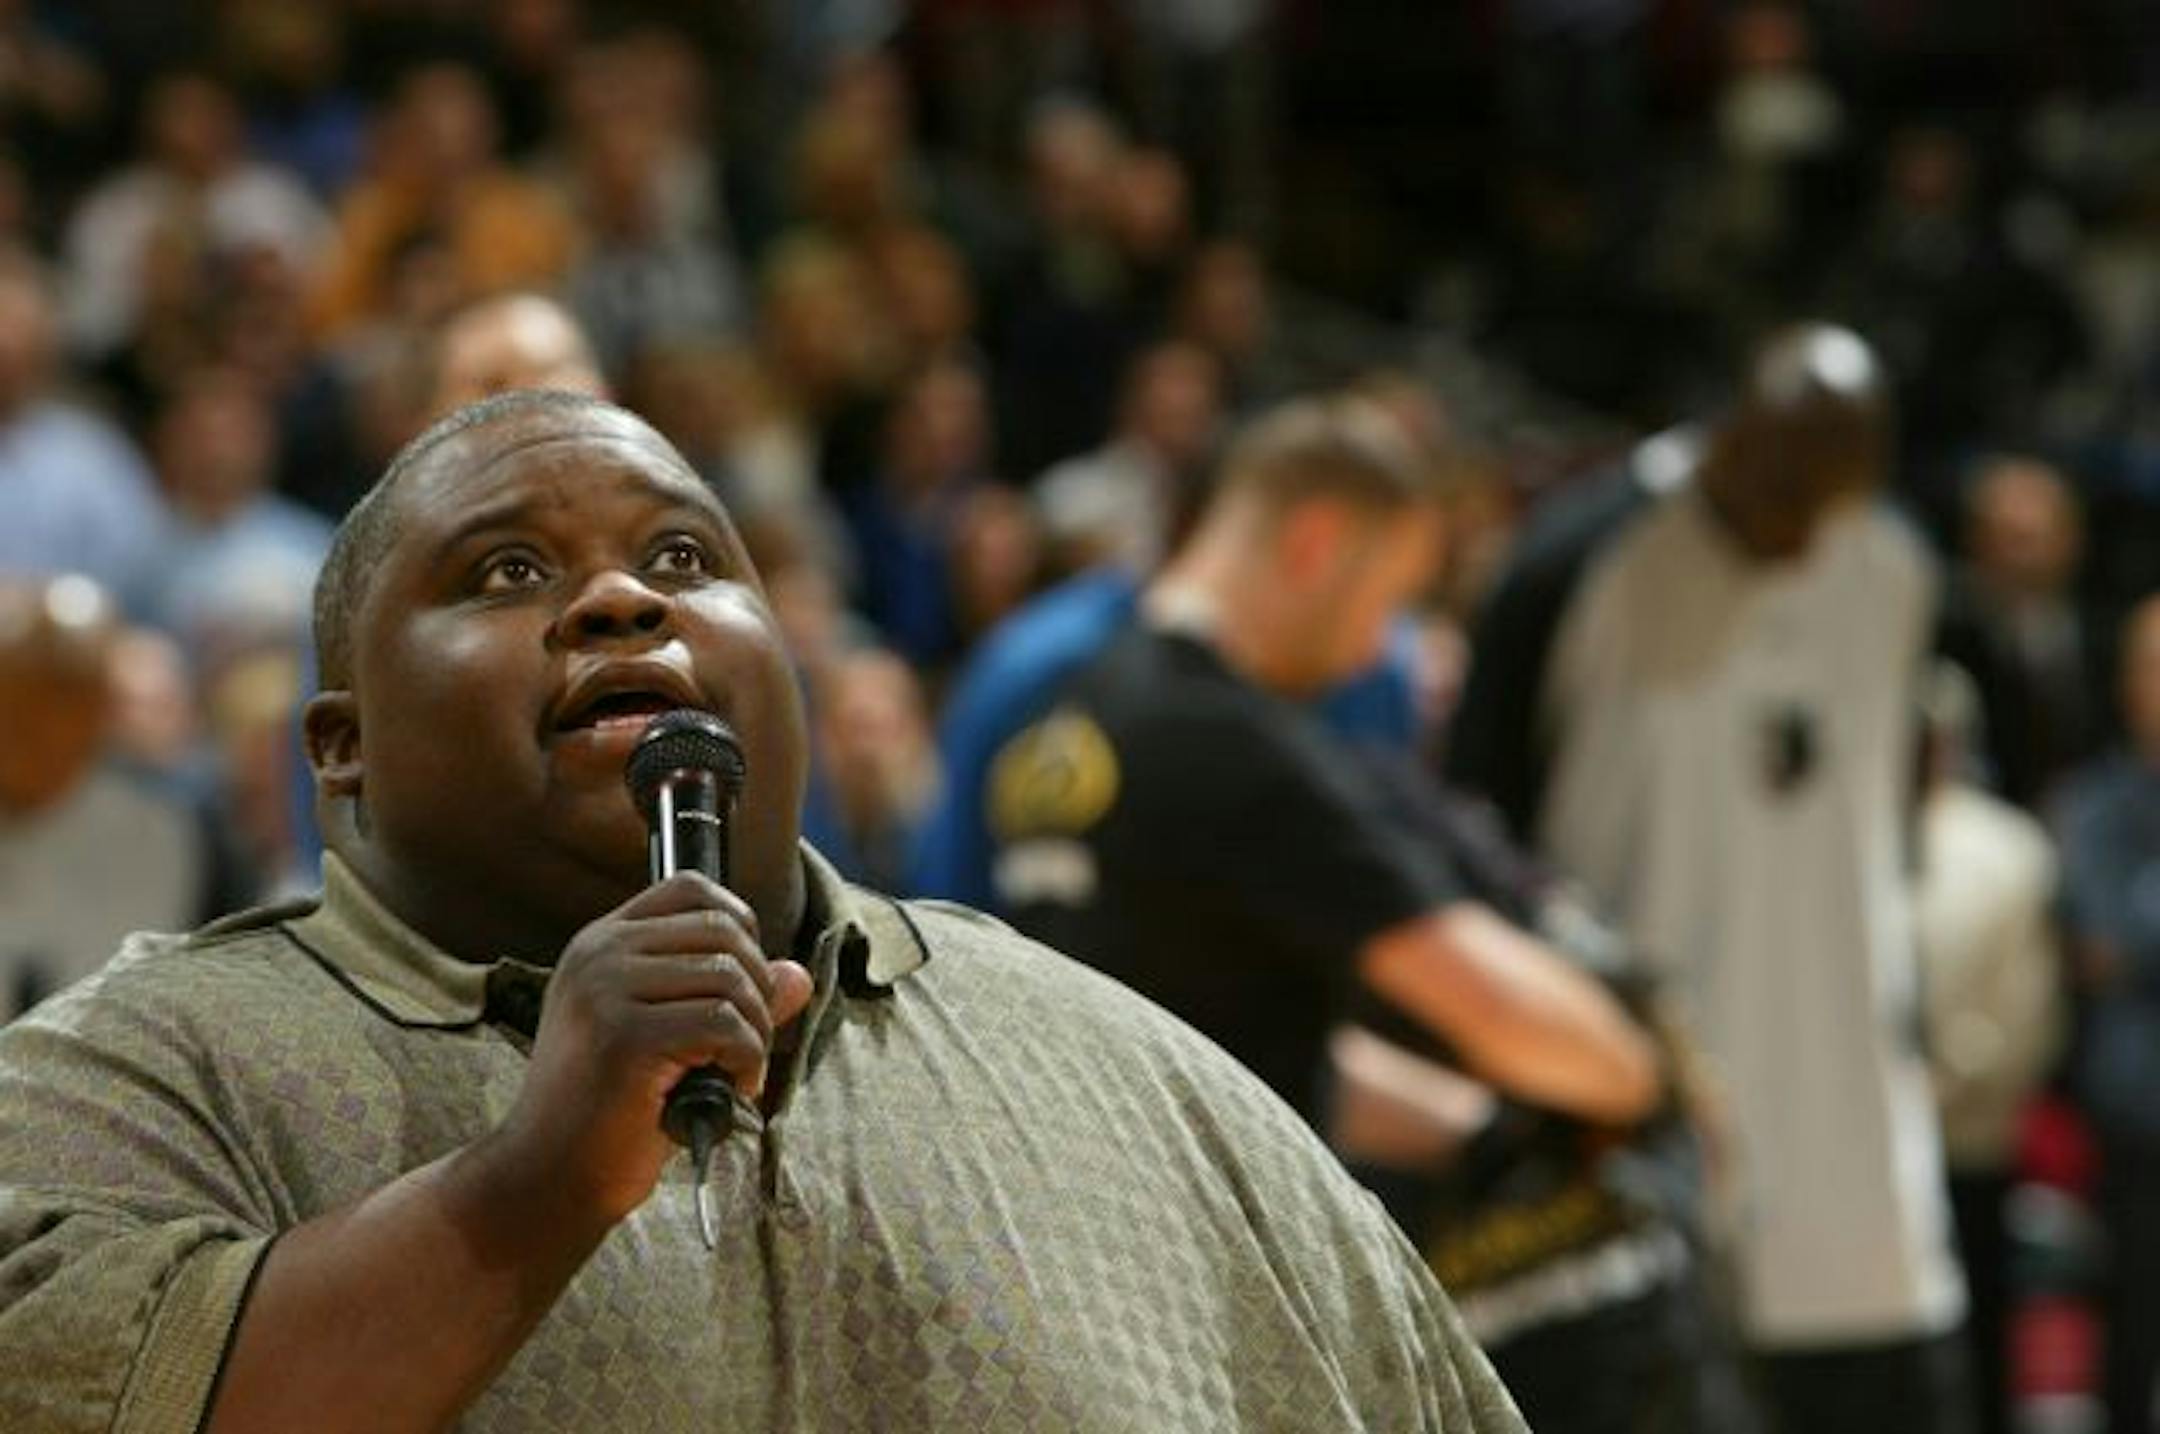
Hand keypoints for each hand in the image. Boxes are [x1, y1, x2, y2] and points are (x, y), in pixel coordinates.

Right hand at [487, 873, 815, 1226]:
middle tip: (747, 1045)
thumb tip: (797, 973)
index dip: (739, 928)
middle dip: (758, 990)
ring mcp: (606, 991)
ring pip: (732, 979)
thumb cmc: (608, 1113)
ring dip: (757, 1032)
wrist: (545, 1178)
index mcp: (599, 943)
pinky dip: (748, 1061)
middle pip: (723, 931)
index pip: (690, 889)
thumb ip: (730, 998)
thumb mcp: (673, 1040)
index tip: (743, 985)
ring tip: (736, 1073)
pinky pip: (726, 1025)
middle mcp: (597, 954)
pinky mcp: (625, 1036)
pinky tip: (729, 1091)